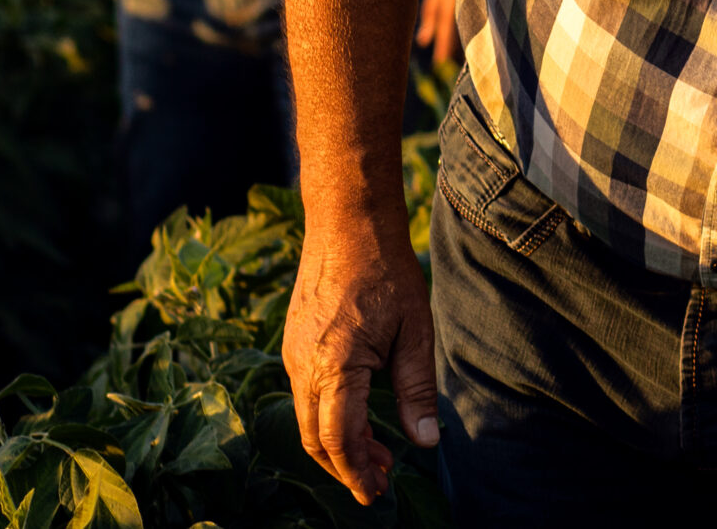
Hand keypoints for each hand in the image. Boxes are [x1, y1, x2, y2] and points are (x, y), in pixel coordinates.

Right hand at [282, 214, 440, 504]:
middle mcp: (303, 365)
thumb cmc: (387, 270)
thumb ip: (416, 390)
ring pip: (306, 419)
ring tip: (378, 451)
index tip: (376, 494)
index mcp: (335, 365)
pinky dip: (327, 416)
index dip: (357, 473)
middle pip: (315, 439)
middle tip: (381, 479)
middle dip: (346, 467)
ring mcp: (292, 353)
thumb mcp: (415, 330)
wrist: (347, 221)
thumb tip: (424, 441)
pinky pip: (304, 394)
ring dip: (337, 443)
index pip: (339, 440)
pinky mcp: (293, 343)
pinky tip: (358, 414)